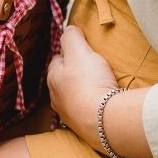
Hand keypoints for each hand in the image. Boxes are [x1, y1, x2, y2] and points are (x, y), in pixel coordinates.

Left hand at [47, 26, 117, 149]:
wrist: (104, 120)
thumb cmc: (89, 82)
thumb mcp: (80, 51)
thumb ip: (72, 38)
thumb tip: (68, 29)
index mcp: (53, 79)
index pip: (57, 60)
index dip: (69, 53)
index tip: (82, 51)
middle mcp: (57, 99)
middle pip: (66, 81)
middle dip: (76, 74)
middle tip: (94, 68)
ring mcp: (70, 116)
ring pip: (75, 98)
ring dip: (85, 92)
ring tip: (101, 87)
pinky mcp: (85, 128)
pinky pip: (88, 113)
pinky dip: (94, 107)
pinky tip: (105, 104)